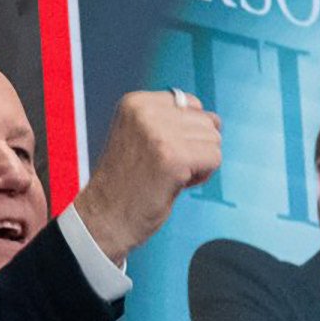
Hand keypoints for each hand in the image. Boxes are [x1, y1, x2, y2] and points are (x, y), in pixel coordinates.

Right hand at [68, 89, 223, 262]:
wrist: (105, 218)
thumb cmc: (127, 181)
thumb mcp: (139, 135)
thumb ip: (170, 120)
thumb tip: (215, 119)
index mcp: (135, 102)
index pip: (191, 103)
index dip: (185, 132)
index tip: (160, 152)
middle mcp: (146, 112)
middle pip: (206, 121)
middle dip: (195, 147)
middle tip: (165, 167)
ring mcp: (159, 134)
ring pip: (213, 140)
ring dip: (199, 162)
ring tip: (169, 176)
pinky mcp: (174, 158)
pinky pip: (214, 159)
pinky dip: (202, 176)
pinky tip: (176, 184)